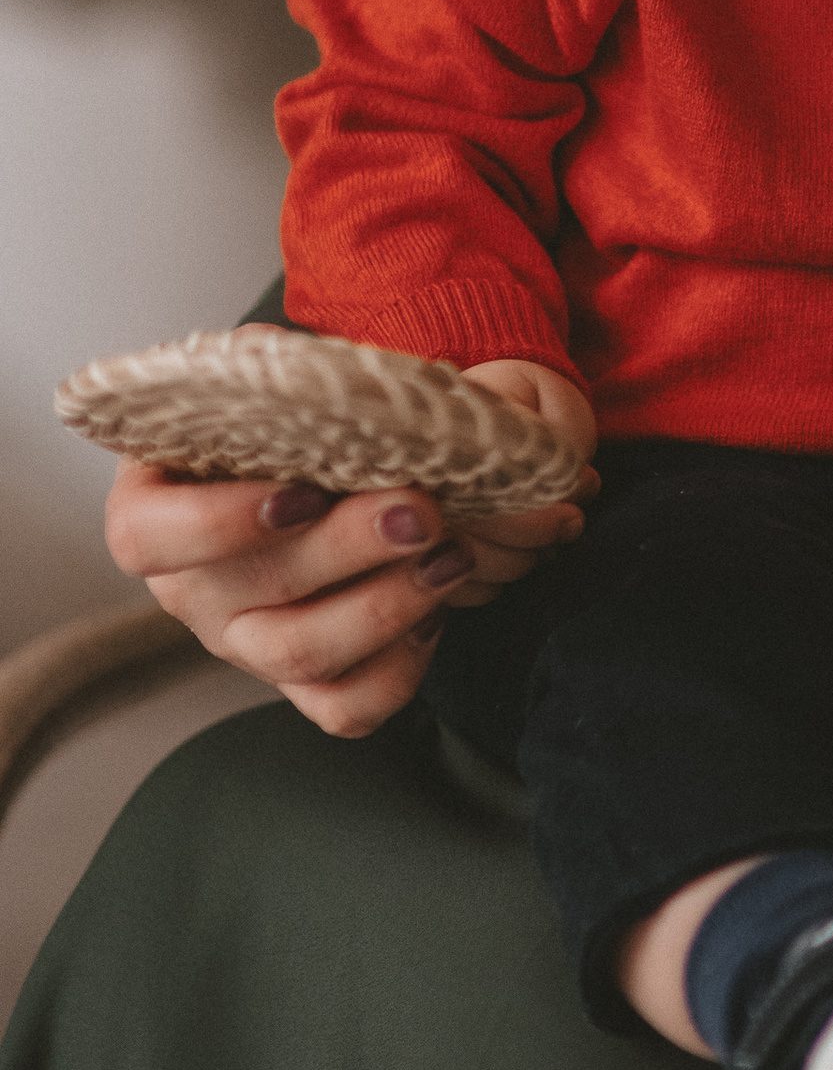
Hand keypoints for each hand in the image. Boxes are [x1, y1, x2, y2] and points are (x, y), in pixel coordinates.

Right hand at [105, 364, 592, 737]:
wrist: (334, 472)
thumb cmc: (287, 425)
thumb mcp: (265, 384)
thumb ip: (266, 373)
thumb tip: (282, 360)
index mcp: (154, 511)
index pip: (146, 538)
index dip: (217, 522)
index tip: (301, 492)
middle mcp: (191, 590)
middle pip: (250, 592)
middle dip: (347, 548)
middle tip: (421, 508)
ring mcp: (245, 645)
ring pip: (300, 656)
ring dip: (386, 606)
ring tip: (450, 554)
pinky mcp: (303, 684)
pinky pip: (343, 709)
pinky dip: (399, 670)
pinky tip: (436, 611)